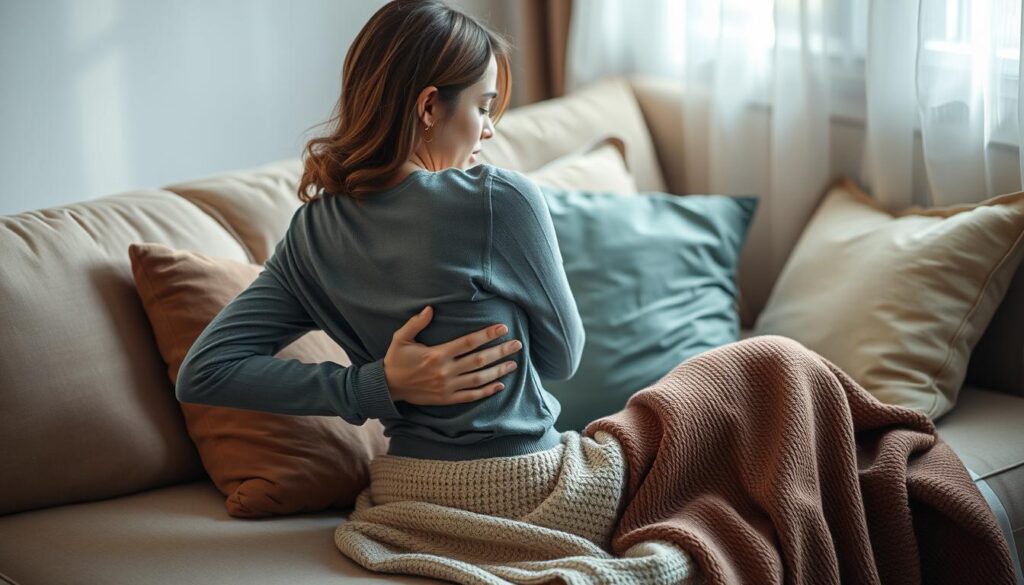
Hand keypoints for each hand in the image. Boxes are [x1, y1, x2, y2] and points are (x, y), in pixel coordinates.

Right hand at [383, 305, 522, 405]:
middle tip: (517, 344)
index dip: (487, 335)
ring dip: (498, 371)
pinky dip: (487, 391)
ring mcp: (447, 387)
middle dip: (500, 351)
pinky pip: (471, 396)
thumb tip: (430, 308)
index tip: (503, 328)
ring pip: (479, 379)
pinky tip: (500, 385)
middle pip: (480, 360)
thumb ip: (416, 323)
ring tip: (513, 364)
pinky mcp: (447, 399)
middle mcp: (445, 371)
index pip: (469, 342)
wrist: (388, 387)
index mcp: (437, 354)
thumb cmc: (396, 360)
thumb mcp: (400, 338)